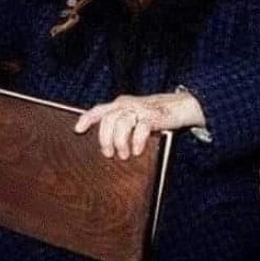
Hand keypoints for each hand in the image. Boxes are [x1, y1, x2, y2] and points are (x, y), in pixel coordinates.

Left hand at [74, 91, 204, 159]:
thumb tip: (107, 148)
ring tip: (124, 155)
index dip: (87, 118)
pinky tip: (137, 150)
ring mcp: (141, 109)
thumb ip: (121, 126)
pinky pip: (141, 127)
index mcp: (120, 105)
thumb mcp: (134, 118)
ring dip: (120, 141)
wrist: (182, 105)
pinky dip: (137, 140)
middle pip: (108, 119)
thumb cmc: (154, 116)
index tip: (77, 130)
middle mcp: (128, 105)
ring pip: (121, 122)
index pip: (99, 109)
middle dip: (105, 138)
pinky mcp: (155, 116)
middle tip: (109, 154)